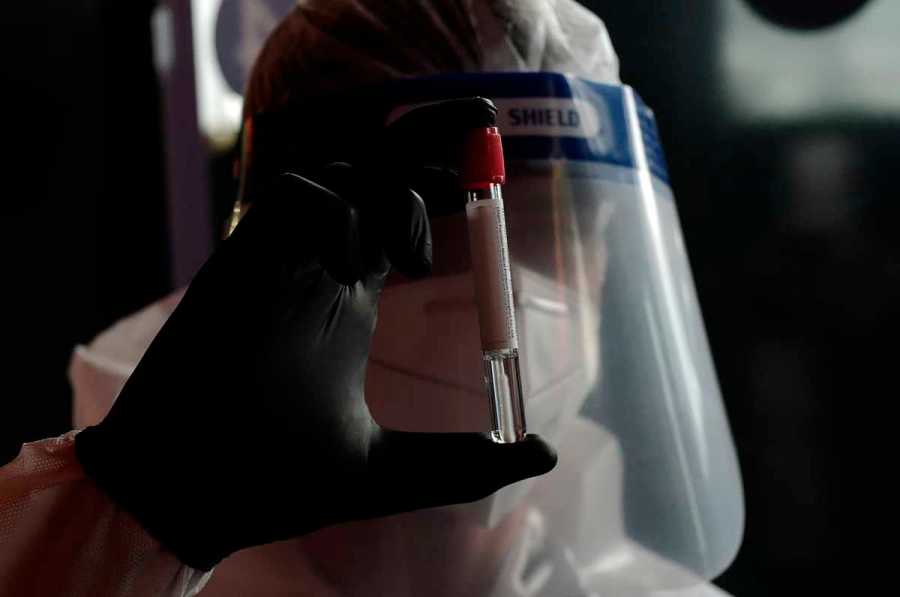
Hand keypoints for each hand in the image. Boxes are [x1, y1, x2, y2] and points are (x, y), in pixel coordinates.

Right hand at [75, 165, 555, 570]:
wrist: (192, 494)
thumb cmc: (276, 481)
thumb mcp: (388, 472)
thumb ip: (461, 463)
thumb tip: (544, 455)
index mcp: (348, 299)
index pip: (394, 216)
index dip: (436, 192)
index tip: (482, 193)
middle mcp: (317, 268)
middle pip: (373, 175)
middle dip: (426, 146)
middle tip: (480, 137)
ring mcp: (281, 261)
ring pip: (339, 177)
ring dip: (389, 193)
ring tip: (413, 258)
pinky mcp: (241, 260)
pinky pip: (293, 198)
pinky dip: (333, 211)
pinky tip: (353, 265)